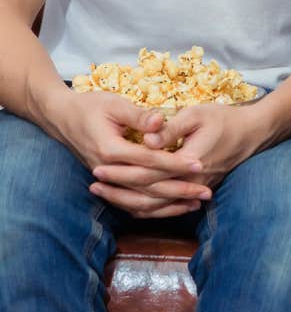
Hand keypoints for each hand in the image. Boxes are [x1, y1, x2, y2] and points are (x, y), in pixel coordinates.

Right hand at [54, 90, 209, 218]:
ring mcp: (107, 179)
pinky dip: (152, 207)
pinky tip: (171, 207)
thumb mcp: (115, 104)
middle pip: (148, 188)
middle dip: (179, 191)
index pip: (150, 161)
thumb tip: (160, 121)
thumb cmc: (91, 106)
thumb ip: (139, 115)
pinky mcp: (109, 182)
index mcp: (111, 150)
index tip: (199, 165)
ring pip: (140, 201)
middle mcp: (108, 169)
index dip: (176, 164)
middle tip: (206, 193)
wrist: (63, 116)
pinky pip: (131, 202)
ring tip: (195, 205)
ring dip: (168, 205)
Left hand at [91, 101, 261, 217]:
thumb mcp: (197, 114)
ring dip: (127, 201)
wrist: (251, 133)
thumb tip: (146, 140)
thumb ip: (171, 128)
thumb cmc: (224, 118)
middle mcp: (191, 183)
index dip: (122, 170)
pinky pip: (165, 208)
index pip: (149, 172)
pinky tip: (128, 202)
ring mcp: (193, 190)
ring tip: (104, 193)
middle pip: (147, 194)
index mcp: (189, 161)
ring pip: (155, 206)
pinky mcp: (194, 192)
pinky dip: (145, 208)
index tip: (99, 166)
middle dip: (118, 189)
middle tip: (93, 183)